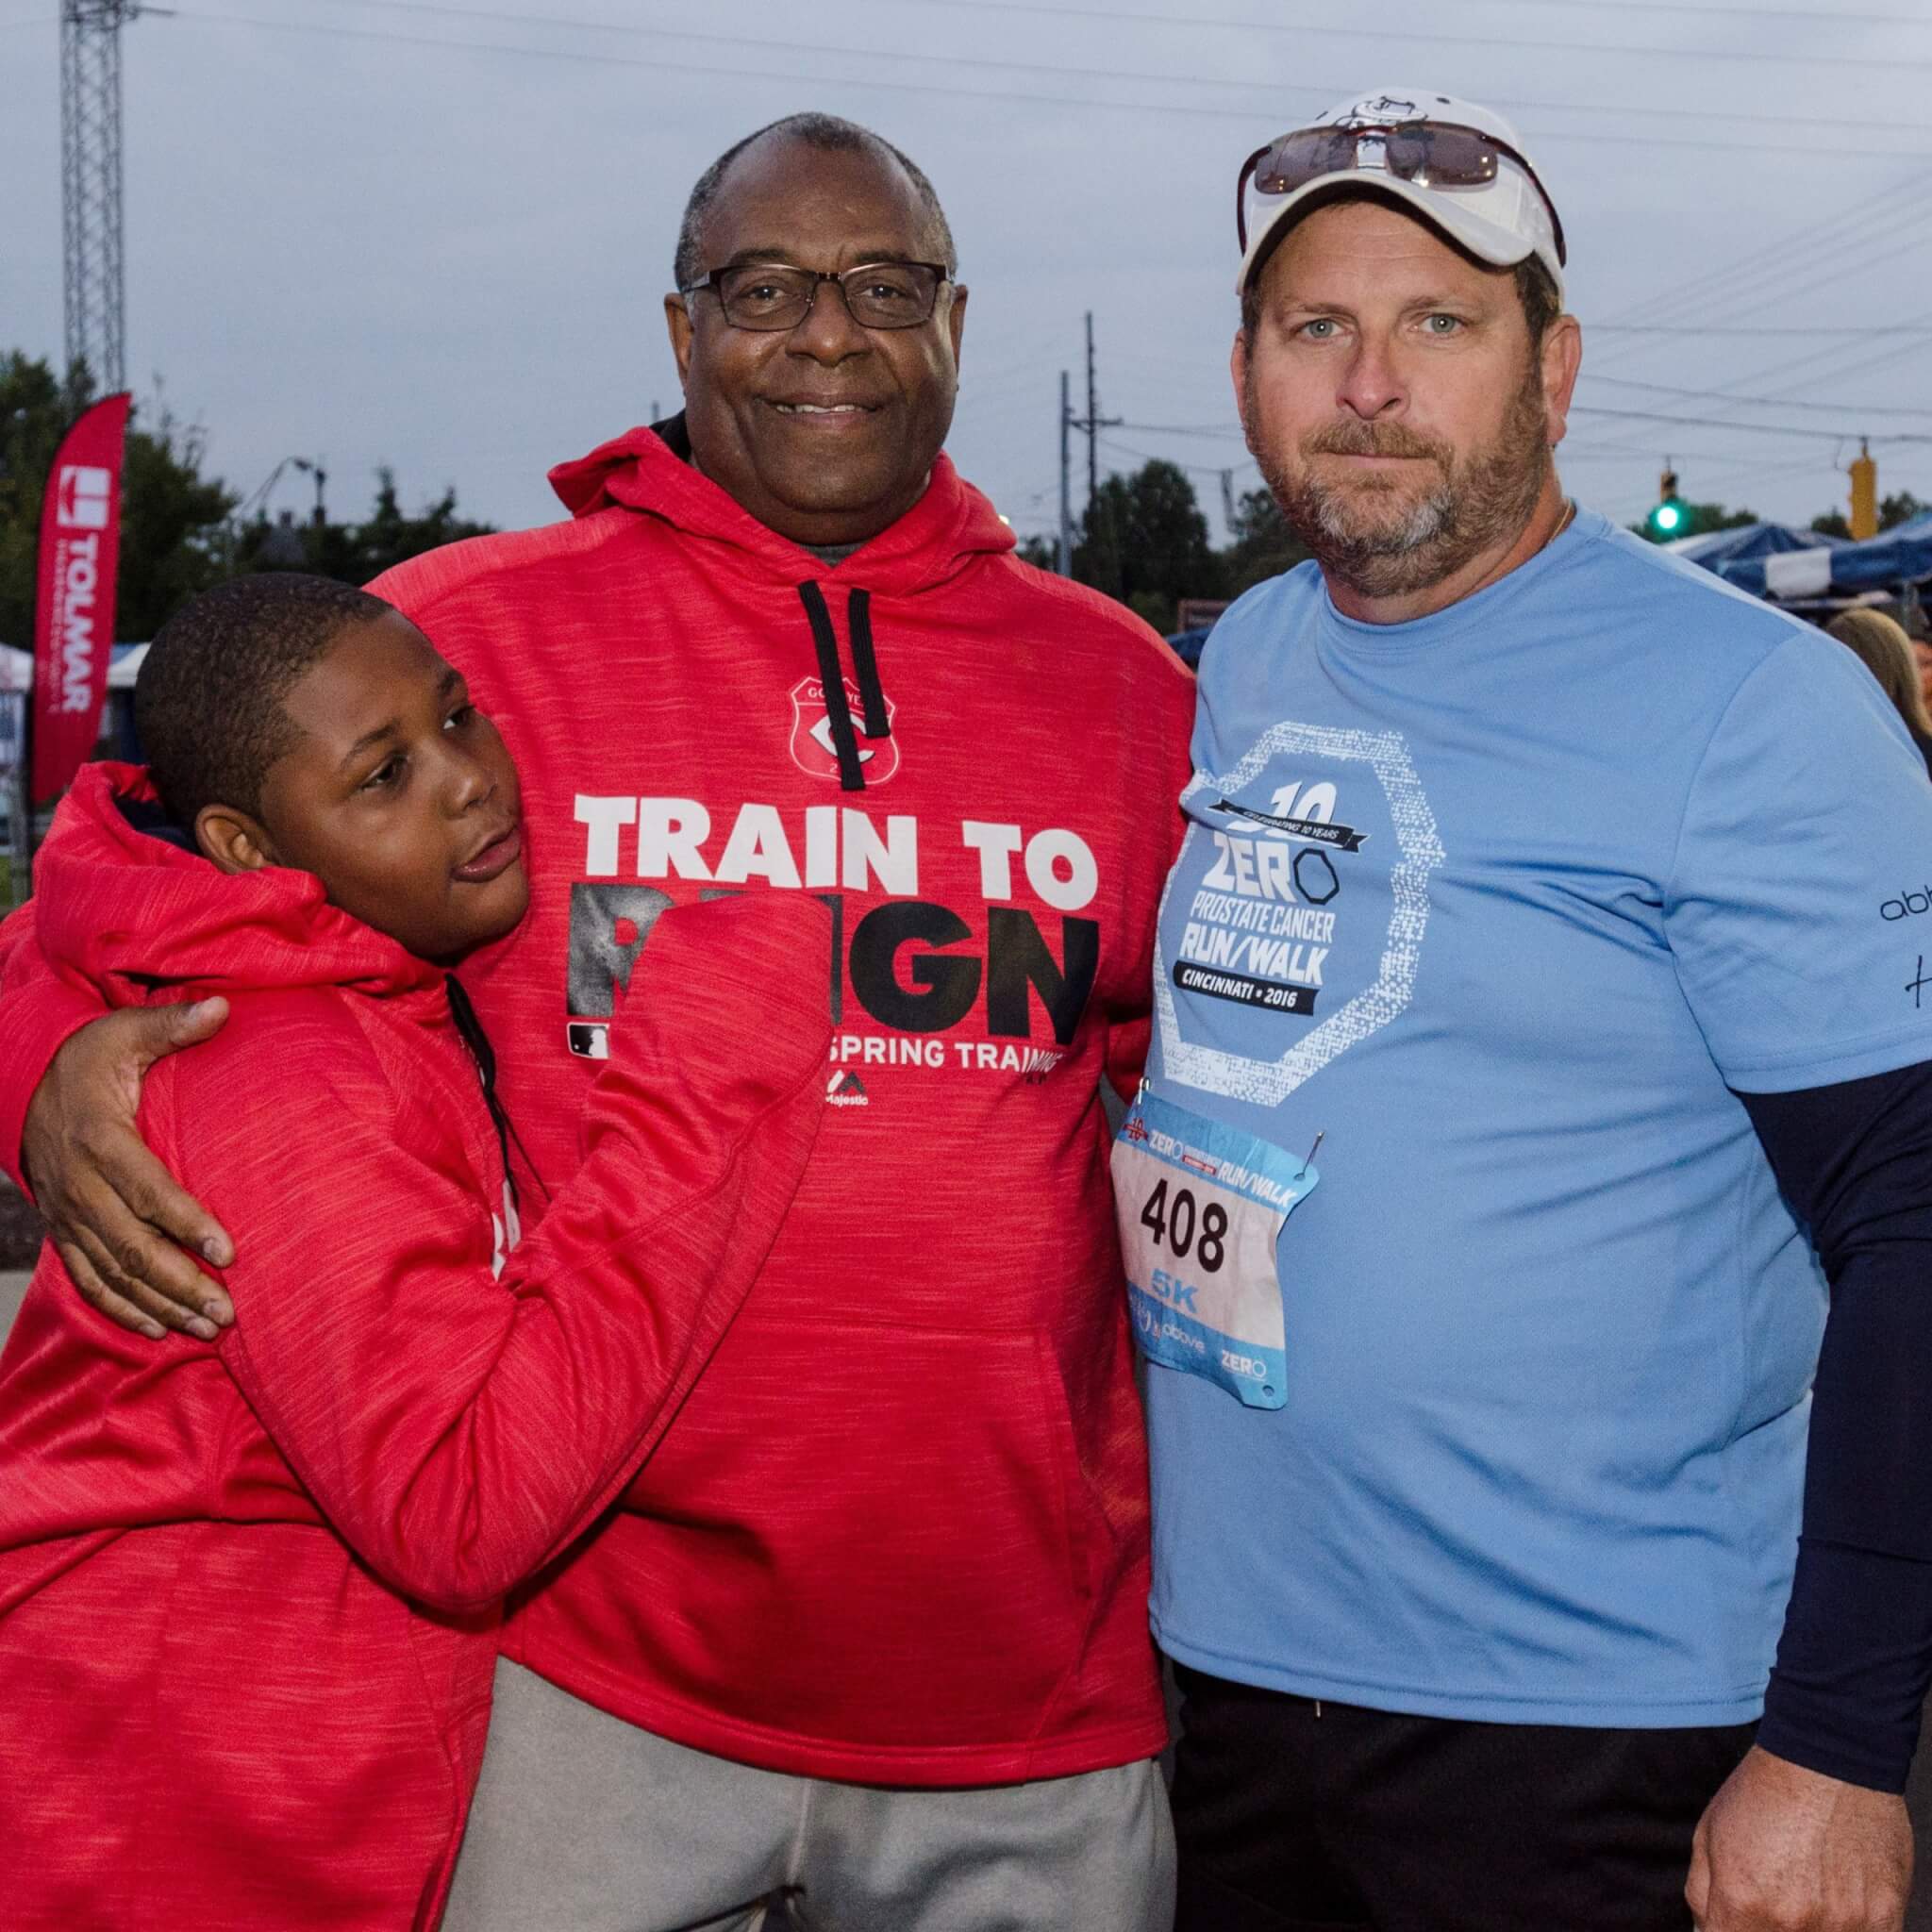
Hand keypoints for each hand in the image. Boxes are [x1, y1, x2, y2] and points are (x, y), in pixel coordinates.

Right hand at [23, 1000, 235, 1340]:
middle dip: (180, 1283)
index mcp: (100, 1140)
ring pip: (112, 1272)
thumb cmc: (87, 1058)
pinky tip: (158, 1329)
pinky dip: (120, 1309)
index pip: (147, 1190)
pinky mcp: (63, 1230)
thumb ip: (172, 1025)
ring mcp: (67, 1214)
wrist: (23, 1084)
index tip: (229, 1251)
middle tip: (229, 1312)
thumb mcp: (123, 1033)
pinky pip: (87, 1280)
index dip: (186, 1223)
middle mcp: (80, 1186)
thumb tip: (221, 1008)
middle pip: (131, 1246)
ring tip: (210, 1327)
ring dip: (160, 1303)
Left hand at [1687, 1745, 1911, 1930]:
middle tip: (1777, 1898)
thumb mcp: (1709, 1834)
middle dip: (1766, 1929)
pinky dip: (1848, 1927)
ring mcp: (1842, 1927)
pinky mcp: (1883, 1921)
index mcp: (1742, 1904)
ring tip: (1809, 1891)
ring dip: (1812, 1928)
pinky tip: (1839, 1900)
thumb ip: (1703, 1895)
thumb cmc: (1765, 1792)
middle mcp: (1792, 1924)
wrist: (1828, 1758)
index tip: (1740, 1920)